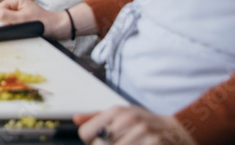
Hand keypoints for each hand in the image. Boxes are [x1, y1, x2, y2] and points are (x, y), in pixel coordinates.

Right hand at [0, 0, 70, 38]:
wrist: (57, 28)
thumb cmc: (43, 23)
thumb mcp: (23, 20)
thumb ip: (6, 16)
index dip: (1, 20)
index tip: (12, 25)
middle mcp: (14, 1)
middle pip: (0, 15)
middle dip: (7, 23)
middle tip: (19, 27)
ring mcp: (16, 9)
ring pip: (5, 20)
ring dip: (11, 26)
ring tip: (23, 28)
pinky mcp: (19, 15)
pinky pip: (11, 23)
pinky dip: (15, 28)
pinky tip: (23, 29)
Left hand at [75, 107, 194, 144]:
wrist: (178, 131)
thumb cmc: (146, 124)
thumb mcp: (122, 115)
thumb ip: (97, 118)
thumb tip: (75, 120)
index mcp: (117, 111)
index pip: (86, 133)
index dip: (90, 141)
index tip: (99, 141)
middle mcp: (129, 120)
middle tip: (116, 143)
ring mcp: (143, 133)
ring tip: (128, 144)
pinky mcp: (155, 143)